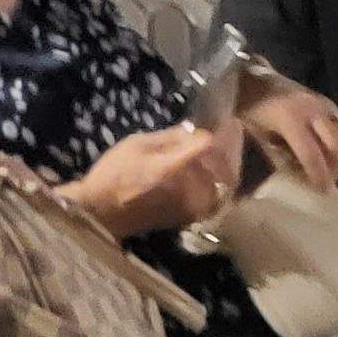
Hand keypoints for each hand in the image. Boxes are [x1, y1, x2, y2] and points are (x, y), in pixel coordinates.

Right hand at [68, 120, 243, 238]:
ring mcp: (195, 205)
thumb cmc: (113, 174)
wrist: (104, 213)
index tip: (228, 120)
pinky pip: (218, 196)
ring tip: (228, 150)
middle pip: (226, 166)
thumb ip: (168, 138)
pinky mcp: (194, 216)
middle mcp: (192, 187)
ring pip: (226, 184)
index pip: (212, 145)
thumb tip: (194, 132)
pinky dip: (222, 181)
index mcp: (176, 166)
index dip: (223, 131)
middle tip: (233, 132)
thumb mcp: (135, 144)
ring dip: (230, 165)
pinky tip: (218, 171)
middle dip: (232, 147)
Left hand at [245, 80, 337, 190]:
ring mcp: (325, 104)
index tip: (321, 191)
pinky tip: (335, 157)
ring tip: (332, 171)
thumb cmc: (249, 107)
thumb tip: (298, 181)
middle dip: (336, 168)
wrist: (252, 76)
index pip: (312, 154)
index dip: (318, 176)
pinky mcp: (330, 104)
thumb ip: (279, 156)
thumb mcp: (258, 133)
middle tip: (326, 180)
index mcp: (290, 117)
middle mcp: (313, 109)